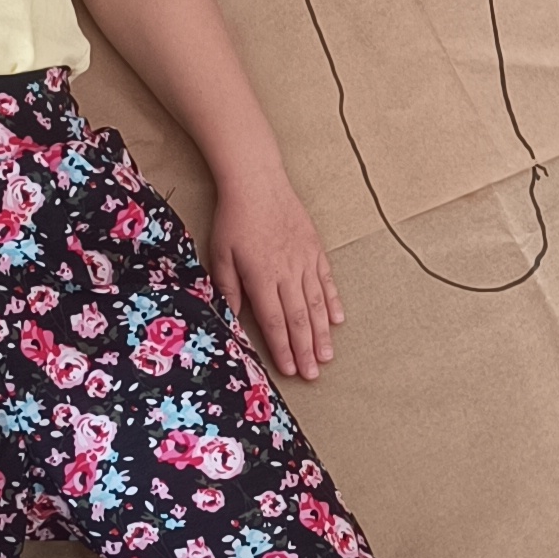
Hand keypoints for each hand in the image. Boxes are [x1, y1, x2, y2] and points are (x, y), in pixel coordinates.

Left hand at [208, 161, 342, 382]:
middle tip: (314, 374)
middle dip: (306, 350)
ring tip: (327, 356)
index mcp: (262, 277)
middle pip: (299, 319)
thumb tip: (232, 318)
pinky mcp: (315, 250)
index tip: (289, 369)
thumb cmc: (234, 218)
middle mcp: (288, 273)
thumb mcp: (220, 254)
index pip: (275, 321)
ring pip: (317, 304)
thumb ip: (229, 288)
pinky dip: (333, 302)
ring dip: (323, 333)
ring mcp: (305, 262)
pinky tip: (338, 320)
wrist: (257, 182)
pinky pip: (326, 281)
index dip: (282, 348)